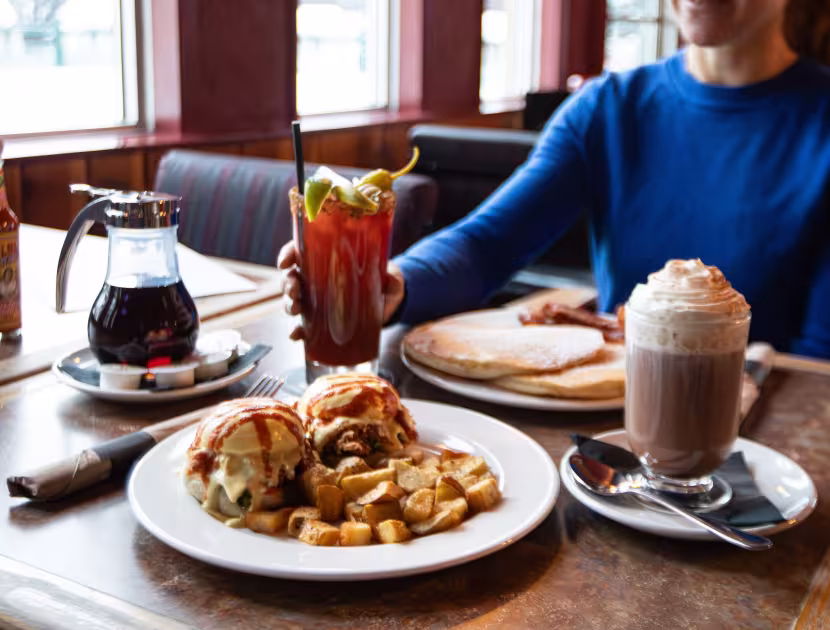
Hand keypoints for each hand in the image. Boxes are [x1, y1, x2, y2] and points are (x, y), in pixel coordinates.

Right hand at [277, 241, 405, 340]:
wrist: (389, 305)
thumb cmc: (384, 282)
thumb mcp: (389, 277)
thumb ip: (391, 277)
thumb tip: (389, 279)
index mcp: (327, 260)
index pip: (301, 251)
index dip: (288, 254)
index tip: (286, 262)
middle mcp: (317, 279)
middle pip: (292, 277)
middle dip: (288, 284)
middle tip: (295, 291)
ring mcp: (317, 301)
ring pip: (292, 300)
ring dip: (288, 304)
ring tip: (295, 309)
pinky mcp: (321, 321)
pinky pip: (303, 326)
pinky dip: (296, 330)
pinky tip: (296, 334)